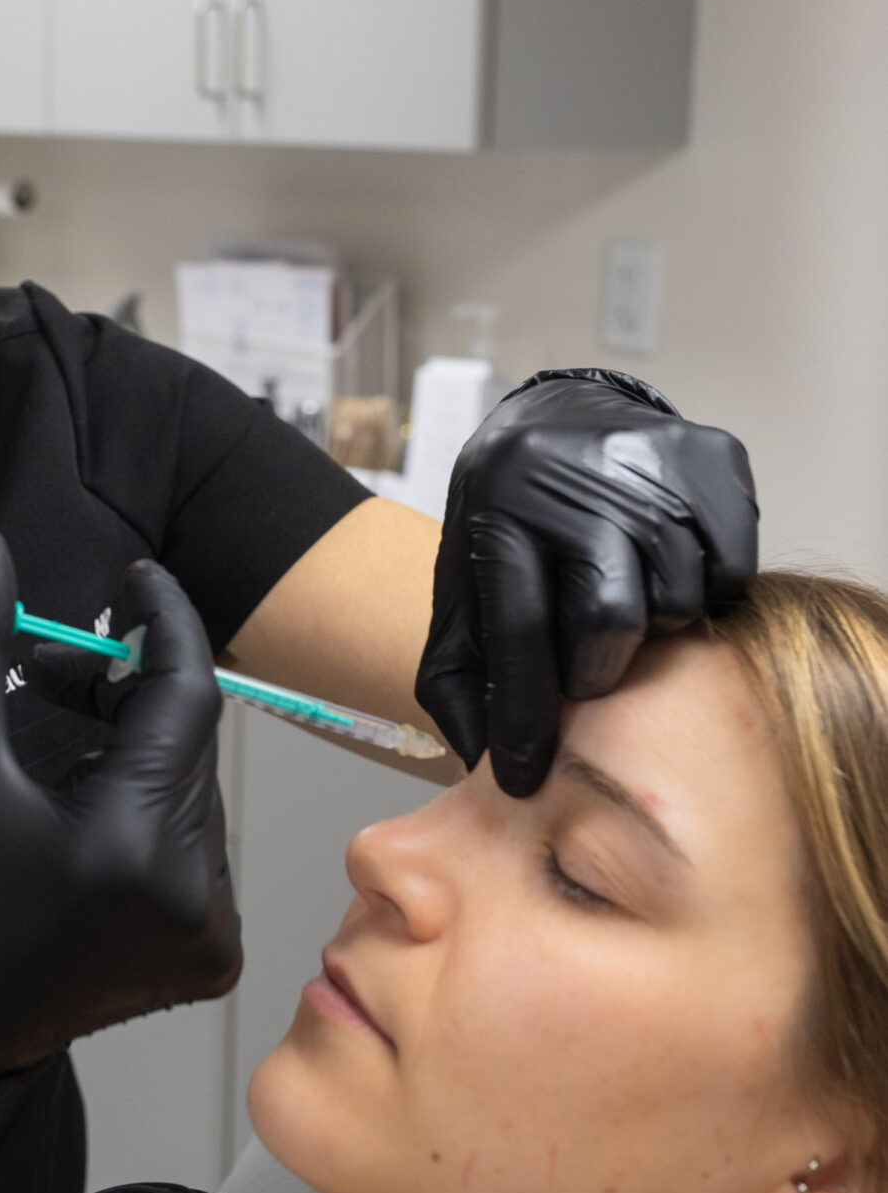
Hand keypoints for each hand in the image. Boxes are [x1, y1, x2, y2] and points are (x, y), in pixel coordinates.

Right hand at [0, 521, 239, 1088]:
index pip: (184, 692)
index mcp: (129, 842)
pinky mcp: (211, 957)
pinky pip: (196, 846)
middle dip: (126, 691)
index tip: (136, 578)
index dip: (163, 620)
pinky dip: (149, 811)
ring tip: (60, 749)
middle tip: (49, 670)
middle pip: (186, 741)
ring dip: (136, 750)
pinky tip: (87, 817)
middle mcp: (190, 892)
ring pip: (192, 789)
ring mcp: (208, 932)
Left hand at [415, 369, 757, 798]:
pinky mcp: (711, 455)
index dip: (524, 716)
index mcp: (499, 506)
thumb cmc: (509, 519)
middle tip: (591, 670)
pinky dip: (708, 591)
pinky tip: (669, 576)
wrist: (556, 416)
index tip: (524, 776)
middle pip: (610, 615)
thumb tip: (478, 758)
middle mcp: (572, 472)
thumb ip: (461, 676)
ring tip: (629, 608)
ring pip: (678, 595)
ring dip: (657, 627)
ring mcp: (649, 459)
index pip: (520, 629)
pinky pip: (732, 565)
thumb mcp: (462, 588)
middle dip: (598, 668)